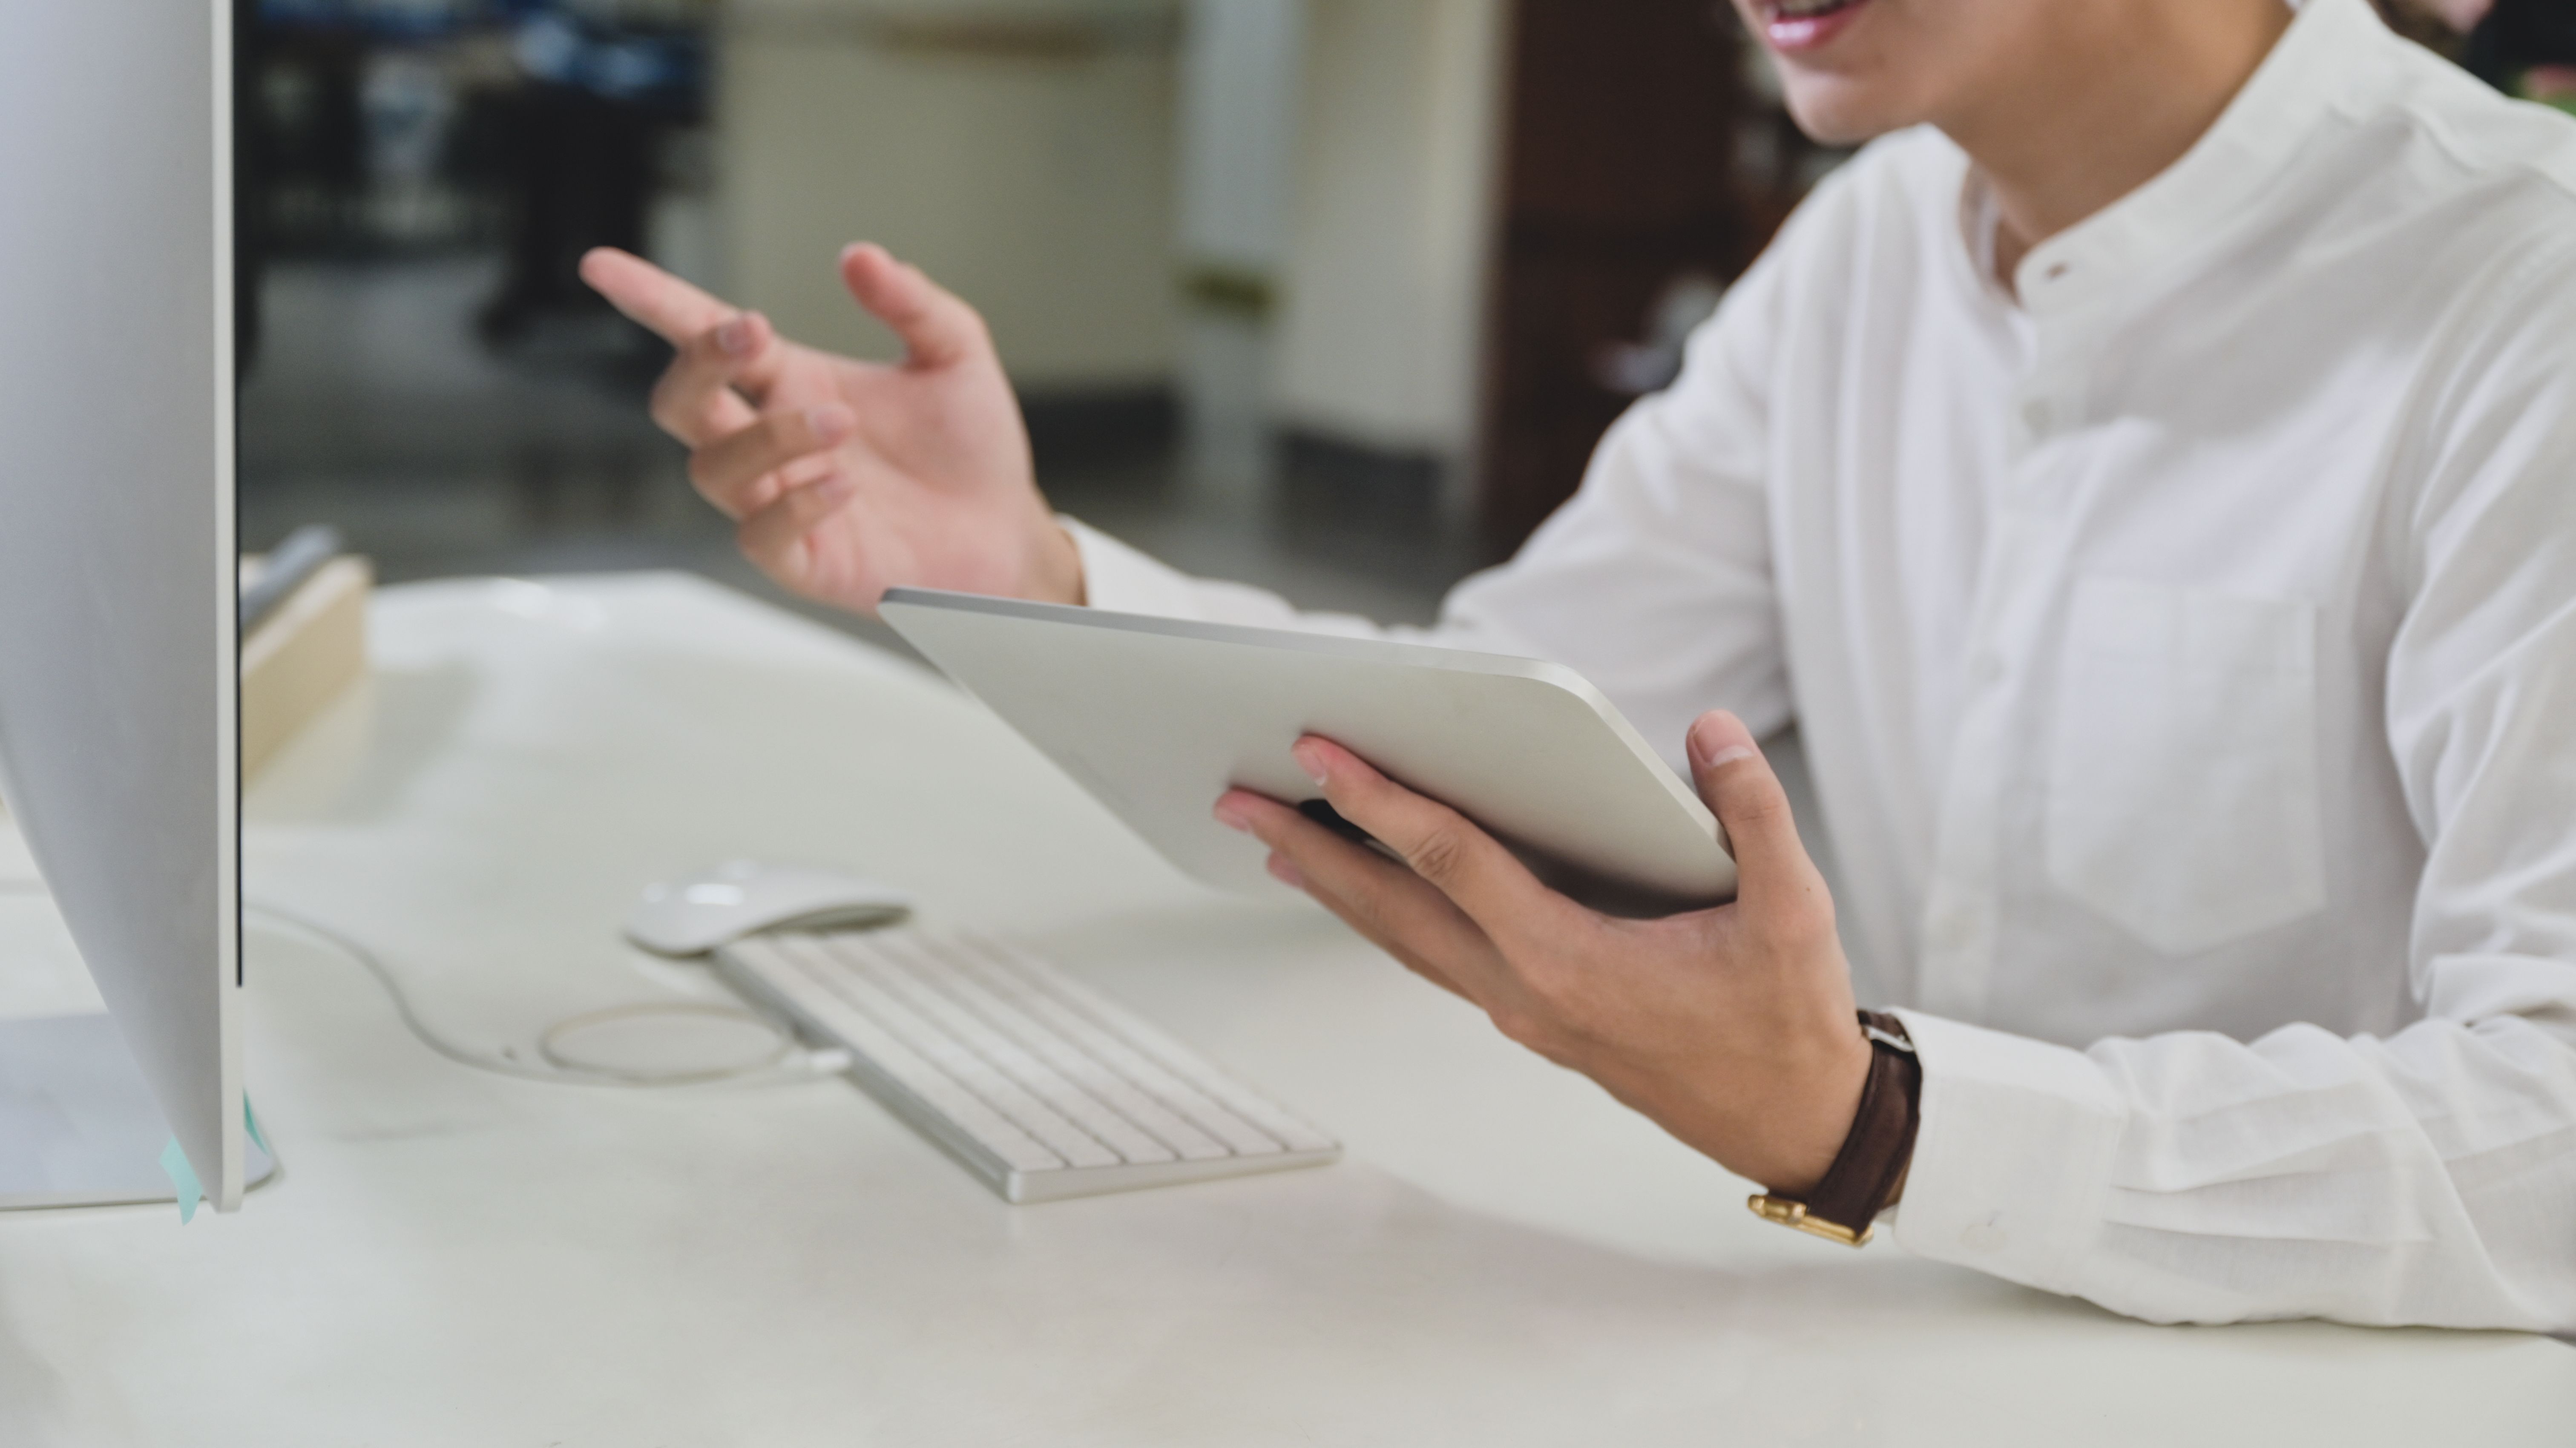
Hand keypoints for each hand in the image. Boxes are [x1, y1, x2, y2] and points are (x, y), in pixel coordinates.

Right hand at [579, 245, 1083, 613]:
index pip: (701, 336)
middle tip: (755, 338)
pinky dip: (796, 504)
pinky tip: (845, 485)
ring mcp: (780, 503)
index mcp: (791, 382)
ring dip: (770, 436)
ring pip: (714, 469)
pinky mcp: (804, 560)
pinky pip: (761, 536)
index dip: (651, 301)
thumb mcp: (956, 354)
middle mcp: (771, 442)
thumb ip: (911, 303)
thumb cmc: (971, 447)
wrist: (1007, 529)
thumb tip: (859, 256)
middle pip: (680, 405)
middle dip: (699, 365)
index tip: (601, 267)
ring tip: (842, 424)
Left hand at [1215, 710, 1872, 1194]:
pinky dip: (1389, 916)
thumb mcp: (1794, 911)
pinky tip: (1365, 890)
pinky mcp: (1535, 1016)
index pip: (1453, 862)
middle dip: (1312, 848)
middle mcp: (1527, 991)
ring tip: (1273, 840)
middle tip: (1239, 798)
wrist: (1793, 1122)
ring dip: (1336, 886)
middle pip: (1395, 908)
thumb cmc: (1787, 1024)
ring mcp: (1523, 1011)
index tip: (1321, 756)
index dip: (1382, 802)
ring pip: (1406, 939)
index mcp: (1571, 962)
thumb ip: (1752, 812)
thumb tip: (1708, 731)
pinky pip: (1438, 956)